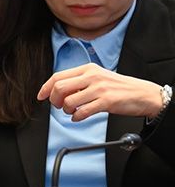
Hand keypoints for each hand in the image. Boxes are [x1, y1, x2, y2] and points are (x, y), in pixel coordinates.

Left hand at [37, 63, 165, 121]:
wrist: (144, 94)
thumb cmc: (120, 87)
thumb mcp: (98, 77)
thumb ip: (80, 81)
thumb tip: (59, 90)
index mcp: (88, 69)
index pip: (58, 76)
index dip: (45, 88)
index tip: (41, 96)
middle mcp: (92, 76)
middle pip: (59, 88)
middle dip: (54, 100)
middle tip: (59, 106)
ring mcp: (99, 89)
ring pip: (69, 101)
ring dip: (66, 110)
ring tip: (72, 112)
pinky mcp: (107, 101)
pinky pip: (82, 112)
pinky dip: (76, 117)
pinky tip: (79, 117)